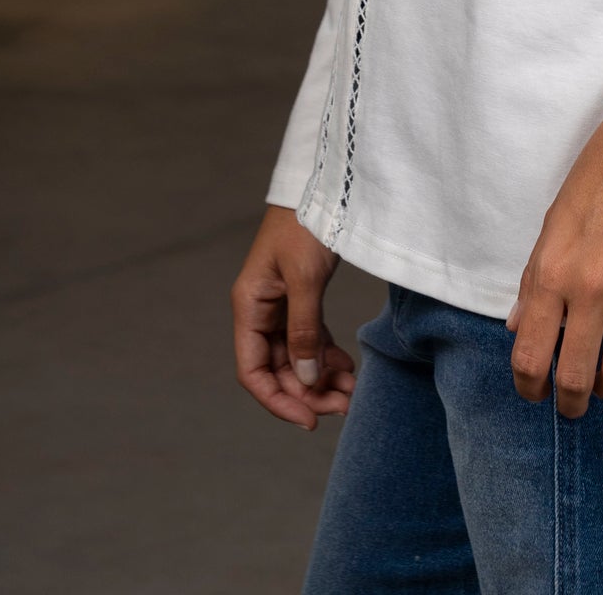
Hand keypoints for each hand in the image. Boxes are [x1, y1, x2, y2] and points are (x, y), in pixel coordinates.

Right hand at [231, 205, 357, 429]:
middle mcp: (261, 310)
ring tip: (352, 391)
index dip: (278, 400)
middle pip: (279, 369)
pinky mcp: (302, 297)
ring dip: (321, 377)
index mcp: (250, 306)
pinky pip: (311, 339)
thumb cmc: (308, 222)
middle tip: (345, 405)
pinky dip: (327, 355)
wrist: (327, 182)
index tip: (308, 420)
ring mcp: (282, 305)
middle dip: (308, 391)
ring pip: (297, 357)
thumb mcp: (306, 277)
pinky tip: (347, 367)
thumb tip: (307, 381)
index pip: (253, 371)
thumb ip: (305, 331)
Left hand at [506, 100, 602, 418]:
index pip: (530, 354)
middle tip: (571, 404)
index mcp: (552, 269)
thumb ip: (536, 278)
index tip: (533, 389)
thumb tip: (518, 325)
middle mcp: (590, 288)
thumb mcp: (556, 219)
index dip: (528, 385)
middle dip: (570, 402)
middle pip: (575, 377)